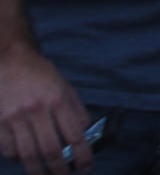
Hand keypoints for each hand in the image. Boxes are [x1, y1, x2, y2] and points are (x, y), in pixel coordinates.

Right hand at [0, 45, 90, 174]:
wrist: (9, 61)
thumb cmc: (40, 74)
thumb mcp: (64, 86)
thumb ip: (76, 109)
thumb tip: (85, 133)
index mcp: (58, 100)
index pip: (75, 135)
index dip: (82, 156)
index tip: (86, 167)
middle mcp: (37, 111)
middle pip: (51, 150)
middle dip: (61, 170)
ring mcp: (15, 118)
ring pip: (28, 155)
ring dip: (39, 171)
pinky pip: (9, 150)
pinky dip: (18, 159)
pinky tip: (25, 159)